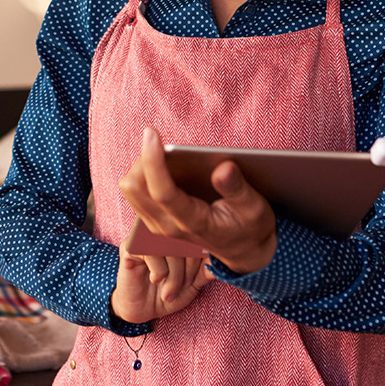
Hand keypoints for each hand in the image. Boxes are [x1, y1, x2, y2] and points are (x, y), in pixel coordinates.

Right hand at [110, 242, 212, 324]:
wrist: (141, 309)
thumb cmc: (167, 294)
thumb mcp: (192, 285)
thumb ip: (205, 271)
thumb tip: (222, 261)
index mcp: (179, 236)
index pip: (198, 236)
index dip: (201, 260)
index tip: (195, 280)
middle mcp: (162, 231)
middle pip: (185, 240)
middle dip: (188, 270)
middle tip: (184, 286)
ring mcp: (145, 237)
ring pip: (169, 247)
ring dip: (174, 274)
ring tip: (169, 291)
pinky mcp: (130, 246)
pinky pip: (151, 252)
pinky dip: (158, 271)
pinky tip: (154, 280)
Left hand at [118, 127, 277, 274]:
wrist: (243, 252)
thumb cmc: (249, 227)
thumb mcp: (254, 208)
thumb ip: (237, 189)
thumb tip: (222, 167)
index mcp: (193, 223)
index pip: (163, 192)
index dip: (154, 161)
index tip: (151, 133)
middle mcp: (168, 226)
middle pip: (135, 188)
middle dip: (144, 159)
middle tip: (164, 144)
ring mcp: (158, 225)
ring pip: (130, 189)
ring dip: (141, 166)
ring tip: (164, 155)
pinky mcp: (155, 220)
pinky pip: (135, 193)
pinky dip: (143, 174)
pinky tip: (163, 166)